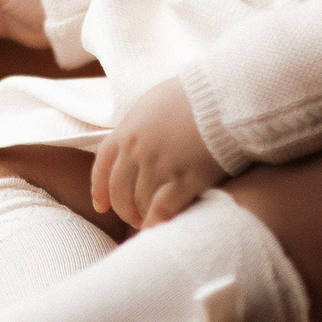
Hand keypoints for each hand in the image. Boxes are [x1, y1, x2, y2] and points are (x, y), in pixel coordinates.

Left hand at [91, 78, 226, 228]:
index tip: (101, 204)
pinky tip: (159, 225)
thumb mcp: (152, 104)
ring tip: (148, 221)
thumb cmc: (191, 96)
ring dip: (141, 216)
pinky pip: (163, 209)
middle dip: (123, 208)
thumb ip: (136, 126)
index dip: (99, 190)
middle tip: (131, 217)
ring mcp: (160, 167)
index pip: (102, 167)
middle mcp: (138, 152)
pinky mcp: (185, 179)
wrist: (222, 97)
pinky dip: (158, 220)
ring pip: (140, 203)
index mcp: (127, 132)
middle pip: (119, 191)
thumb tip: (130, 142)